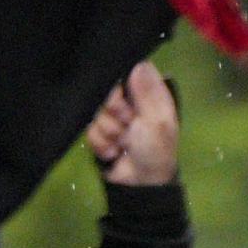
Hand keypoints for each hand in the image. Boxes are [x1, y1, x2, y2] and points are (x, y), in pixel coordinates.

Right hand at [83, 60, 181, 185]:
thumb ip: (147, 92)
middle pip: (107, 89)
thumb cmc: (156, 150)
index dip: (121, 82)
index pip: (128, 69)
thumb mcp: (157, 121)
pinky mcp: (99, 131)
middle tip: (128, 123)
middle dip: (114, 110)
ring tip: (124, 143)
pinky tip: (114, 151)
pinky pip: (89, 129)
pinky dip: (102, 143)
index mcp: (148, 92)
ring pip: (96, 110)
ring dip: (109, 131)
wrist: (140, 184)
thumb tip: (138, 63)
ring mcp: (112, 116)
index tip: (125, 95)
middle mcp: (129, 100)